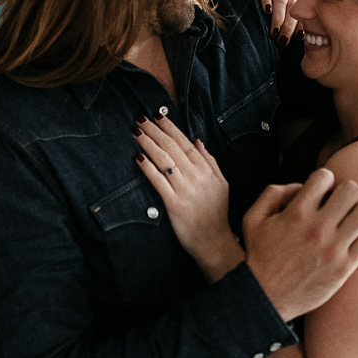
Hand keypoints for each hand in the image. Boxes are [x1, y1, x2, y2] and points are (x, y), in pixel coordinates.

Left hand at [135, 112, 241, 280]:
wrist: (213, 241)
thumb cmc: (216, 213)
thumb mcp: (221, 184)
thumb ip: (210, 161)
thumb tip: (198, 141)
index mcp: (206, 170)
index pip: (185, 142)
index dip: (170, 127)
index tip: (158, 116)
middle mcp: (196, 177)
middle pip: (171, 147)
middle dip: (154, 130)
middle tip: (140, 118)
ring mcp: (184, 190)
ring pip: (163, 160)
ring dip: (148, 143)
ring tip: (136, 131)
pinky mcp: (174, 204)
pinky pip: (158, 182)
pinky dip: (147, 168)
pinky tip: (138, 157)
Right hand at [240, 168, 357, 319]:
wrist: (265, 298)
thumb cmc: (260, 256)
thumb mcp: (253, 218)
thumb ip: (273, 193)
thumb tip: (301, 186)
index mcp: (296, 213)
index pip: (325, 176)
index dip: (323, 180)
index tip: (320, 192)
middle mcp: (317, 229)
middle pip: (351, 190)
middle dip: (345, 191)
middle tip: (338, 202)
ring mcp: (333, 249)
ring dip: (356, 212)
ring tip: (346, 220)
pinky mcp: (344, 268)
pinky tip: (350, 239)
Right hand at [249, 0, 303, 43]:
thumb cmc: (275, 11)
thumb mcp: (288, 14)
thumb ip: (297, 22)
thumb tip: (303, 38)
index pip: (304, 9)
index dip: (302, 23)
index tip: (299, 37)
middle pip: (293, 5)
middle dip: (288, 25)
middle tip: (283, 40)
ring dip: (278, 17)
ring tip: (275, 32)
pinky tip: (267, 10)